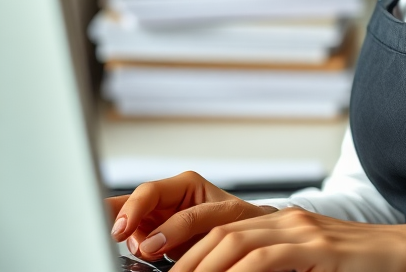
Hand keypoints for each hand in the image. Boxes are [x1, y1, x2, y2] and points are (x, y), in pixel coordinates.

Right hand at [107, 170, 275, 260]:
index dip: (131, 209)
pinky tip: (144, 255)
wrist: (252, 235)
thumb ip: (188, 222)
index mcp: (184, 185)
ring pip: (131, 227)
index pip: (148, 192)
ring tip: (146, 251)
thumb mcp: (223, 214)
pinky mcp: (159, 240)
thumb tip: (152, 240)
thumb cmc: (242, 218)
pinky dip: (136, 250)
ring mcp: (161, 220)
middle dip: (123, 222)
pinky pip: (138, 243)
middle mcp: (168, 200)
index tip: (121, 230)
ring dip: (132, 240)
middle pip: (131, 206)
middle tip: (119, 240)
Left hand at [170, 207, 405, 271]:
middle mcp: (287, 220)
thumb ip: (270, 269)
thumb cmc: (360, 270)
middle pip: (219, 228)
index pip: (221, 225)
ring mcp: (303, 230)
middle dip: (179, 253)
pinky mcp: (319, 247)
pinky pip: (267, 259)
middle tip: (149, 268)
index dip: (183, 241)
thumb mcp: (307, 268)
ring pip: (236, 240)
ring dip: (199, 264)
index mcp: (281, 224)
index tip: (152, 261)